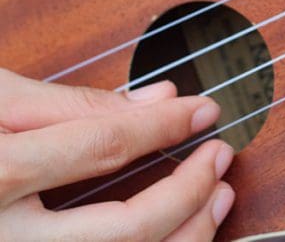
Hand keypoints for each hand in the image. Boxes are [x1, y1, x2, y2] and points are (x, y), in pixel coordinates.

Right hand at [0, 68, 235, 240]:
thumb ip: (72, 102)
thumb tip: (160, 100)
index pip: (102, 148)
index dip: (164, 126)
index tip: (204, 111)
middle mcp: (6, 238)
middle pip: (125, 229)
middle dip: (188, 192)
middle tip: (221, 155)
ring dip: (188, 233)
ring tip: (218, 196)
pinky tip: (186, 230)